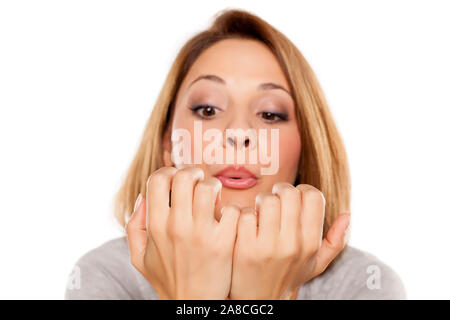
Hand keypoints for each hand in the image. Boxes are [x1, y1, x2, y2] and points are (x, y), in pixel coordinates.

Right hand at [126, 166, 239, 298]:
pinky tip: (229, 216)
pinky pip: (231, 209)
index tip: (177, 180)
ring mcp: (201, 234)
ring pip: (208, 187)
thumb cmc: (168, 278)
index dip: (169, 172)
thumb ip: (135, 225)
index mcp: (155, 226)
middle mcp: (176, 226)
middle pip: (184, 176)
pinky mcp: (223, 243)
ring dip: (213, 187)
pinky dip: (231, 209)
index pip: (158, 179)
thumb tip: (144, 196)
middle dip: (193, 173)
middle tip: (198, 181)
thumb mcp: (140, 256)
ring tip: (215, 197)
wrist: (192, 305)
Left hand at [229, 182, 349, 299]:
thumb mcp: (314, 264)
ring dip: (260, 200)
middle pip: (289, 193)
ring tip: (259, 210)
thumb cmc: (286, 276)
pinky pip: (244, 214)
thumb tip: (347, 215)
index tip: (294, 197)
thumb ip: (334, 242)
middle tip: (274, 199)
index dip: (302, 189)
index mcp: (310, 244)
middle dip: (279, 190)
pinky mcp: (244, 248)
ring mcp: (267, 247)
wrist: (258, 301)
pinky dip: (242, 214)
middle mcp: (292, 245)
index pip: (313, 196)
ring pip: (266, 200)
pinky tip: (245, 223)